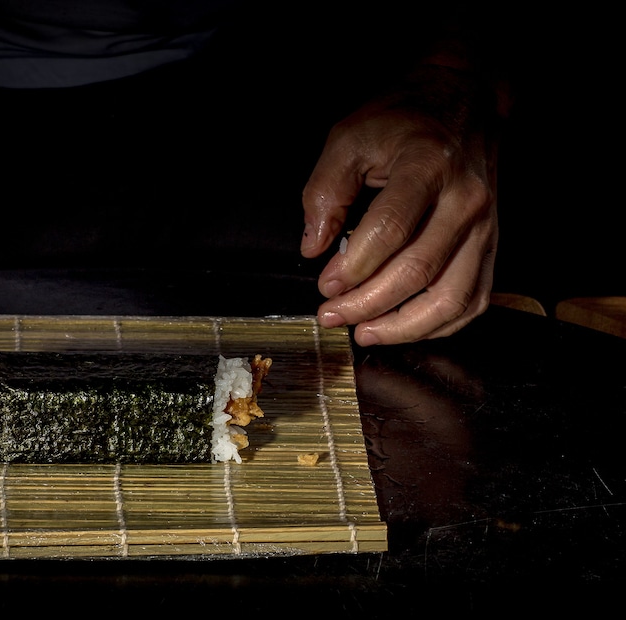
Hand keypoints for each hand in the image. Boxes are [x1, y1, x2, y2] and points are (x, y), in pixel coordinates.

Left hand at [301, 65, 498, 345]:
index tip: (324, 283)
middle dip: (368, 303)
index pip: (390, 231)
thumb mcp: (349, 137)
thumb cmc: (402, 120)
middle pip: (417, 270)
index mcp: (426, 166)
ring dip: (404, 326)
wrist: (464, 99)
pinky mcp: (491, 245)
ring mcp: (484, 226)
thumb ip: (325, 191)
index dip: (353, 267)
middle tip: (331, 314)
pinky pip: (473, 300)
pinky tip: (404, 328)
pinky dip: (439, 325)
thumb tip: (314, 246)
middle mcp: (464, 199)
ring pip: (452, 297)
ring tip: (365, 333)